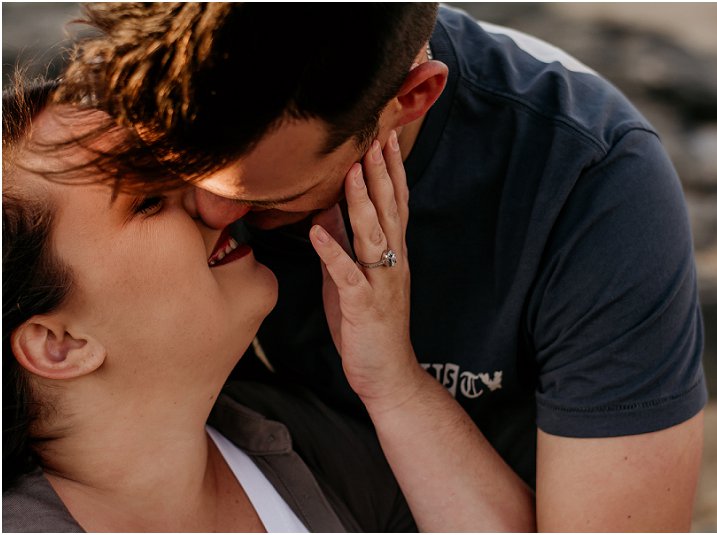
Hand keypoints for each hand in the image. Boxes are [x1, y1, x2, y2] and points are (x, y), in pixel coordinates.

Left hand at [310, 131, 423, 412]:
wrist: (387, 373)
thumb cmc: (369, 324)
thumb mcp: (353, 277)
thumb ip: (345, 243)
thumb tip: (326, 211)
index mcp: (391, 254)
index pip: (394, 204)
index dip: (390, 171)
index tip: (385, 138)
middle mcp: (391, 262)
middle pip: (389, 210)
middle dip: (381, 172)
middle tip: (377, 136)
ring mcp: (380, 283)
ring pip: (373, 234)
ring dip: (362, 200)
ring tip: (352, 169)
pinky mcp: (363, 305)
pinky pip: (347, 274)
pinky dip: (333, 251)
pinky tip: (317, 231)